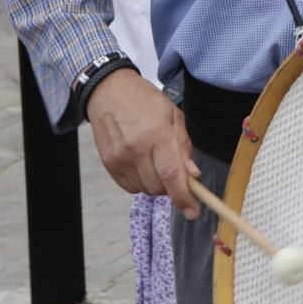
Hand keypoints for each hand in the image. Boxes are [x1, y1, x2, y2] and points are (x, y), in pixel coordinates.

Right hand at [86, 70, 199, 218]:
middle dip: (171, 185)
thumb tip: (193, 175)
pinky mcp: (109, 164)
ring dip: (156, 183)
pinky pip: (130, 188)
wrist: (109, 91)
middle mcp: (136, 149)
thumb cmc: (144, 100)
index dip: (184, 197)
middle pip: (159, 187)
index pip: (172, 175)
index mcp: (157, 134)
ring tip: (154, 159)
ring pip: (145, 190)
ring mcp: (120, 159)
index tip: (192, 211)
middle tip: (173, 167)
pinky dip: (140, 182)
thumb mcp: (173, 115)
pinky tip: (141, 163)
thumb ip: (184, 146)